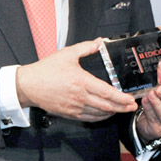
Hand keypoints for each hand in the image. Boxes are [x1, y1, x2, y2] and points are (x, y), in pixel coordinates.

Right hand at [16, 39, 137, 121]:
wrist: (28, 85)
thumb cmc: (46, 70)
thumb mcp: (67, 54)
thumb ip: (85, 48)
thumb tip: (99, 42)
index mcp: (82, 81)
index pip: (107, 92)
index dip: (121, 98)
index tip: (130, 99)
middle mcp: (80, 96)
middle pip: (106, 106)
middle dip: (122, 108)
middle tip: (132, 107)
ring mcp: (74, 107)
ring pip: (98, 114)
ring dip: (112, 113)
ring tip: (121, 110)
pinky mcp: (68, 113)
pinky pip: (88, 118)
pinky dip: (99, 117)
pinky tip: (105, 114)